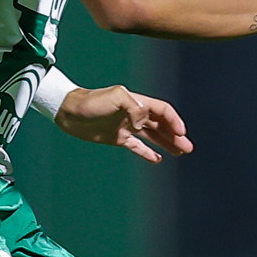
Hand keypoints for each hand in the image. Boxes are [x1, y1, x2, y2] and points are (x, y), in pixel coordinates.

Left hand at [55, 86, 191, 161]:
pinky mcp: (117, 138)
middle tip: (188, 148)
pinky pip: (137, 146)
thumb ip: (133, 107)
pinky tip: (158, 159)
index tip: (181, 133)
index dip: (174, 121)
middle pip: (161, 125)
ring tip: (180, 153)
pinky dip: (148, 152)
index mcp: (137, 102)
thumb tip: (142, 122)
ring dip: (167, 143)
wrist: (68, 112)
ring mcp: (127, 127)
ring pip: (153, 136)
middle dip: (176, 136)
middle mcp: (135, 114)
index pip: (163, 111)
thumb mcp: (115, 97)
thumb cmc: (91, 102)